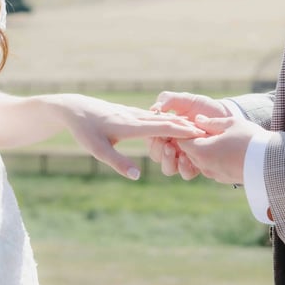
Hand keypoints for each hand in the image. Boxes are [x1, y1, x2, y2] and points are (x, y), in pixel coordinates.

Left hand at [57, 94, 205, 179]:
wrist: (75, 108)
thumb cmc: (85, 130)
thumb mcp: (98, 149)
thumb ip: (118, 162)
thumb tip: (137, 176)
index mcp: (131, 126)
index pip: (163, 127)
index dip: (182, 131)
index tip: (201, 134)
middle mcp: (136, 117)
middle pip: (166, 121)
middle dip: (187, 125)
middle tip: (209, 130)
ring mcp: (133, 113)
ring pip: (161, 118)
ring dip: (179, 121)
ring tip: (196, 126)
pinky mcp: (129, 113)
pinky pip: (153, 116)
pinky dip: (166, 119)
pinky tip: (171, 122)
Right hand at [148, 91, 230, 178]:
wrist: (225, 115)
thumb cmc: (202, 107)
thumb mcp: (185, 99)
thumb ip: (168, 100)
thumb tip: (154, 109)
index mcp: (166, 133)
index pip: (151, 140)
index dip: (151, 138)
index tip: (156, 132)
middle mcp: (172, 147)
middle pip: (156, 156)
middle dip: (158, 150)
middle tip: (165, 142)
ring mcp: (184, 157)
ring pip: (168, 168)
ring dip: (168, 160)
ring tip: (172, 149)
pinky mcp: (197, 165)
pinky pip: (186, 174)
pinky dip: (184, 167)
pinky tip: (186, 156)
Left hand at [178, 114, 271, 183]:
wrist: (272, 163)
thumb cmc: (251, 139)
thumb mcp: (231, 124)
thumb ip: (211, 122)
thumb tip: (198, 119)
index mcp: (201, 151)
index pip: (181, 141)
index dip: (184, 131)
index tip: (191, 123)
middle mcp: (204, 166)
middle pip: (189, 152)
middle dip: (192, 140)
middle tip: (200, 128)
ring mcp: (213, 174)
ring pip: (200, 160)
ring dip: (203, 150)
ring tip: (215, 138)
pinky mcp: (224, 179)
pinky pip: (211, 167)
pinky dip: (213, 158)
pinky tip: (224, 149)